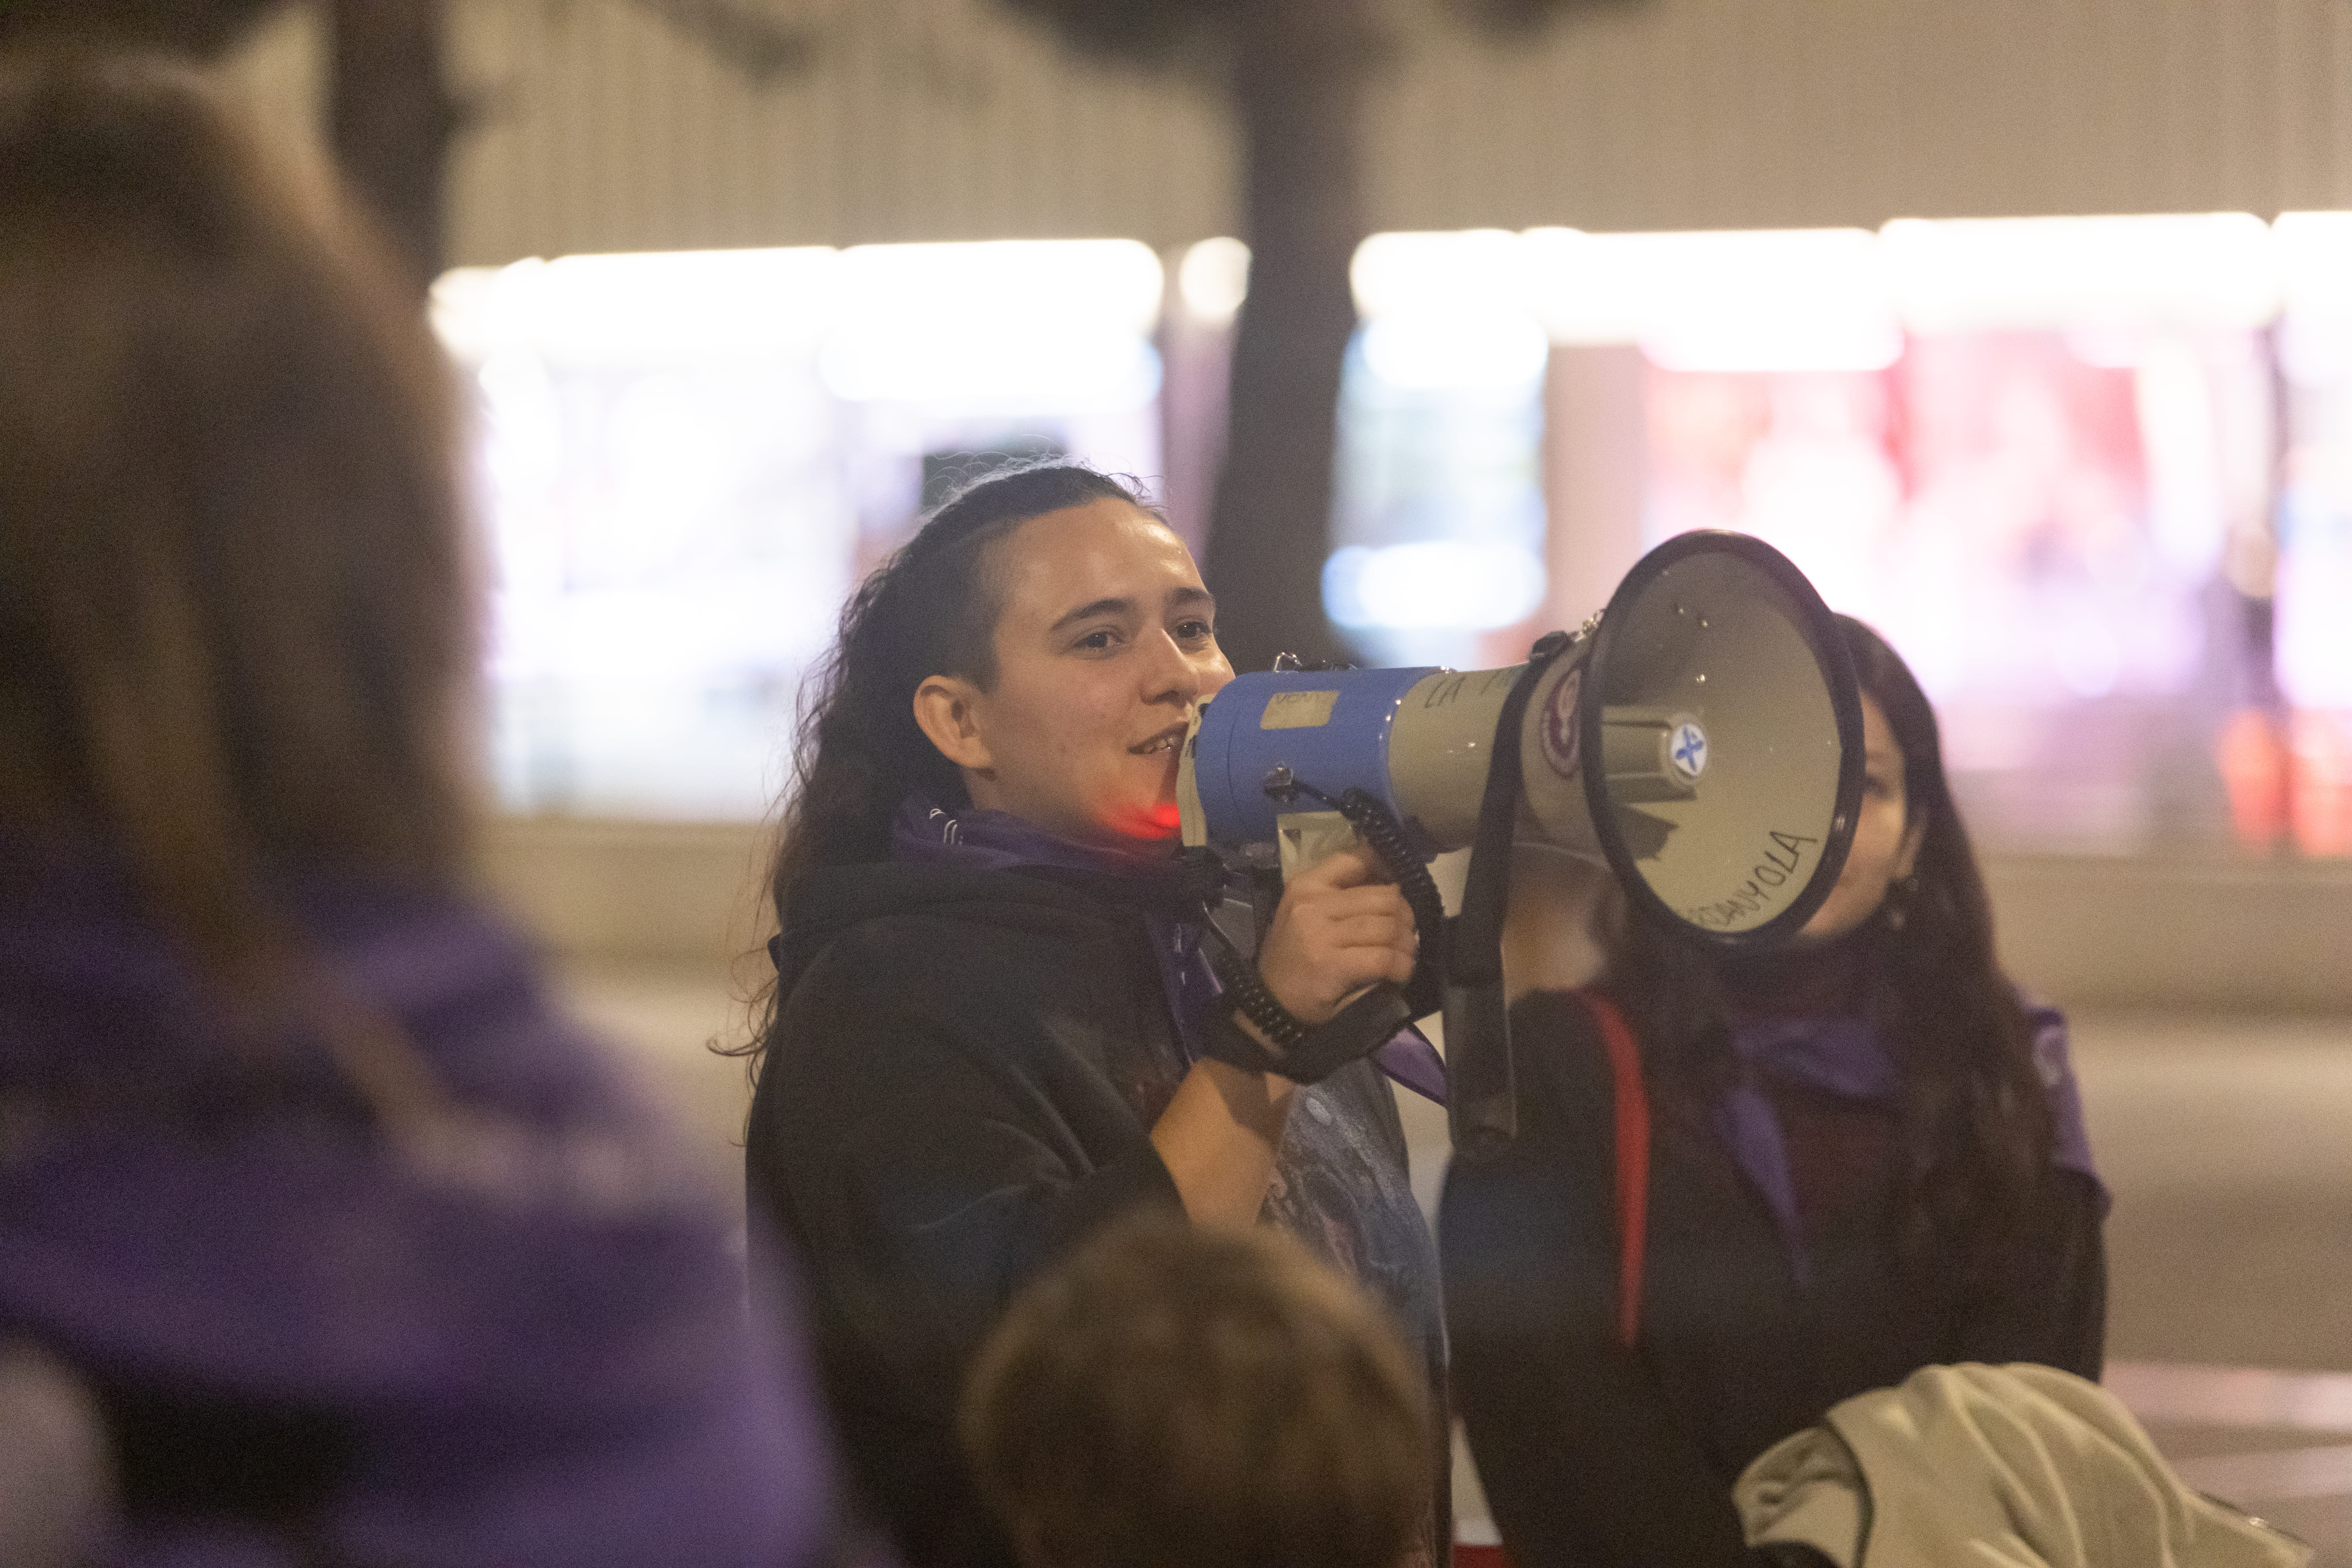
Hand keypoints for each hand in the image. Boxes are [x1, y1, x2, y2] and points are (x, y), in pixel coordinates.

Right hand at [1253, 847, 1419, 1026]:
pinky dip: (1400, 965)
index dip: (1387, 868)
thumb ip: (1340, 895)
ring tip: (1405, 954)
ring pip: (1387, 926)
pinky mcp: (1332, 965)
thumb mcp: (1306, 914)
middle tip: (1406, 931)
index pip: (1355, 859)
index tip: (1399, 888)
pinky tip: (1400, 972)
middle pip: (1383, 896)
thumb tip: (1392, 882)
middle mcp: (1312, 903)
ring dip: (1405, 943)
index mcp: (1306, 885)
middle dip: (1404, 915)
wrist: (1270, 1003)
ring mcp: (1321, 934)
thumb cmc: (1294, 957)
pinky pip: (1383, 958)